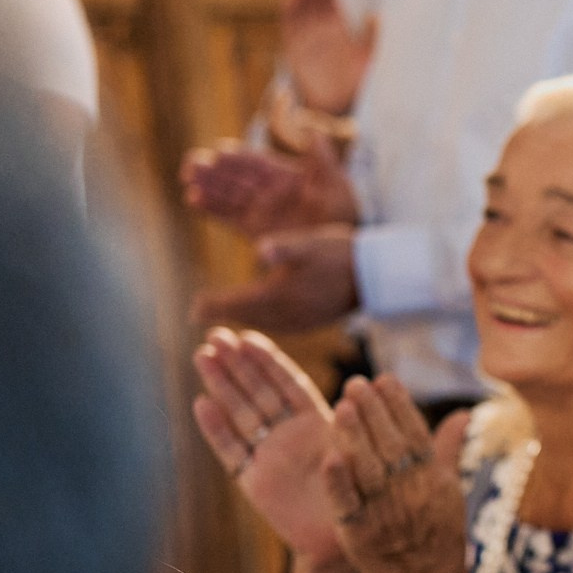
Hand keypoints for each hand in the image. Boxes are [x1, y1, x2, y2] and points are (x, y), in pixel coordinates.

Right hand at [181, 133, 357, 237]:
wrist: (343, 241)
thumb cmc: (342, 210)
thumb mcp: (335, 184)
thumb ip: (322, 160)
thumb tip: (314, 130)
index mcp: (283, 175)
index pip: (255, 162)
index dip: (238, 158)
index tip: (221, 151)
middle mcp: (266, 189)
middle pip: (235, 177)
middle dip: (214, 170)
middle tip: (192, 164)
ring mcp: (259, 208)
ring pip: (227, 194)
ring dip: (207, 187)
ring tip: (187, 179)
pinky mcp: (253, 227)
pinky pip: (228, 216)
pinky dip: (211, 209)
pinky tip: (193, 200)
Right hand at [190, 327, 345, 564]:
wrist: (346, 542)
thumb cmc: (362, 499)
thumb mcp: (363, 454)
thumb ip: (357, 423)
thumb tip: (365, 383)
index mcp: (318, 426)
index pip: (289, 386)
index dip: (269, 361)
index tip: (248, 336)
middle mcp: (289, 437)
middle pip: (259, 393)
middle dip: (238, 364)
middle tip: (215, 334)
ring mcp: (269, 457)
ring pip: (241, 414)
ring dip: (222, 385)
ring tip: (203, 355)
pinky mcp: (254, 482)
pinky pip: (232, 452)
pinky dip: (216, 430)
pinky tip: (201, 404)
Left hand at [191, 224, 360, 334]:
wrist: (379, 274)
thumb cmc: (342, 253)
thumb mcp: (311, 243)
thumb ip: (284, 247)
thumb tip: (261, 248)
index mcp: (283, 296)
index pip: (239, 304)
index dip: (214, 306)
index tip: (193, 309)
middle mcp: (289, 315)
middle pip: (246, 319)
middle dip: (223, 317)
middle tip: (200, 316)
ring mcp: (301, 322)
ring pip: (261, 326)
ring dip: (241, 322)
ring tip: (225, 320)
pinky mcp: (311, 323)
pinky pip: (277, 328)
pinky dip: (261, 325)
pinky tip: (258, 320)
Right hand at [280, 0, 376, 116]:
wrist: (339, 110)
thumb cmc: (357, 88)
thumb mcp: (369, 61)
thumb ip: (373, 39)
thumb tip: (376, 15)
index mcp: (340, 36)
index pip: (332, 9)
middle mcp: (321, 37)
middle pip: (315, 7)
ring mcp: (307, 43)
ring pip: (301, 14)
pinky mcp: (294, 52)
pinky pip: (289, 30)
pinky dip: (288, 15)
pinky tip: (290, 0)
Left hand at [323, 375, 472, 572]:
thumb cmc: (438, 534)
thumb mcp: (450, 490)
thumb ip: (449, 448)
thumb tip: (463, 413)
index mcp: (434, 480)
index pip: (416, 434)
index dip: (399, 406)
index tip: (383, 379)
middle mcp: (413, 494)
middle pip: (390, 445)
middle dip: (373, 412)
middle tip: (355, 384)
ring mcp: (387, 514)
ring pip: (369, 468)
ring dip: (355, 437)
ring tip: (342, 406)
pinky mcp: (360, 535)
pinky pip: (348, 504)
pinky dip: (339, 482)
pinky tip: (329, 457)